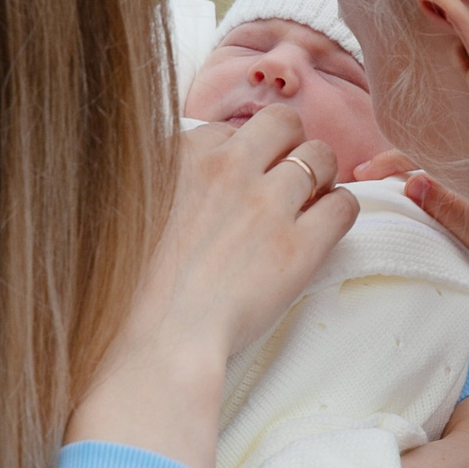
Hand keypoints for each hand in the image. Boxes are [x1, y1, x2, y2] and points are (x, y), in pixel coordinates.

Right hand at [70, 109, 354, 467]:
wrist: (154, 344)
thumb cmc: (128, 291)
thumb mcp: (124, 211)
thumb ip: (153, 181)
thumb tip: (173, 176)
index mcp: (181, 155)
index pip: (230, 130)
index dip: (241, 155)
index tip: (238, 182)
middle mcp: (228, 168)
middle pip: (283, 123)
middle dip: (289, 146)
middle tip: (284, 181)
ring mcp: (267, 204)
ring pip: (322, 156)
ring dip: (320, 177)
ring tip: (308, 206)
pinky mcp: (300, 247)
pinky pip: (344, 205)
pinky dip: (339, 212)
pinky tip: (323, 231)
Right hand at [348, 153, 468, 274]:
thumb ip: (448, 209)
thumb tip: (410, 183)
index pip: (420, 152)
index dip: (388, 161)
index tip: (362, 175)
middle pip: (421, 150)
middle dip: (388, 160)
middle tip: (358, 175)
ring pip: (428, 160)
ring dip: (400, 169)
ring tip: (371, 181)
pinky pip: (437, 172)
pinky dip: (415, 176)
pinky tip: (399, 188)